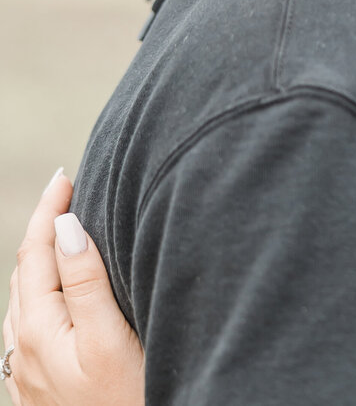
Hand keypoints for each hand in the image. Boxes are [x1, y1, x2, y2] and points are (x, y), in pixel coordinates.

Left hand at [2, 171, 143, 405]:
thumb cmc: (129, 399)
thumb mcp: (112, 338)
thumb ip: (86, 282)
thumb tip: (64, 225)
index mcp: (38, 331)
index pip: (36, 253)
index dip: (49, 211)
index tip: (66, 176)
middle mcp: (21, 351)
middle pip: (23, 275)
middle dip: (42, 231)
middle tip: (67, 193)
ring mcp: (27, 375)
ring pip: (23, 304)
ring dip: (39, 264)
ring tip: (62, 236)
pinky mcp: (40, 390)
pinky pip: (30, 329)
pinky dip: (42, 297)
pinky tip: (58, 301)